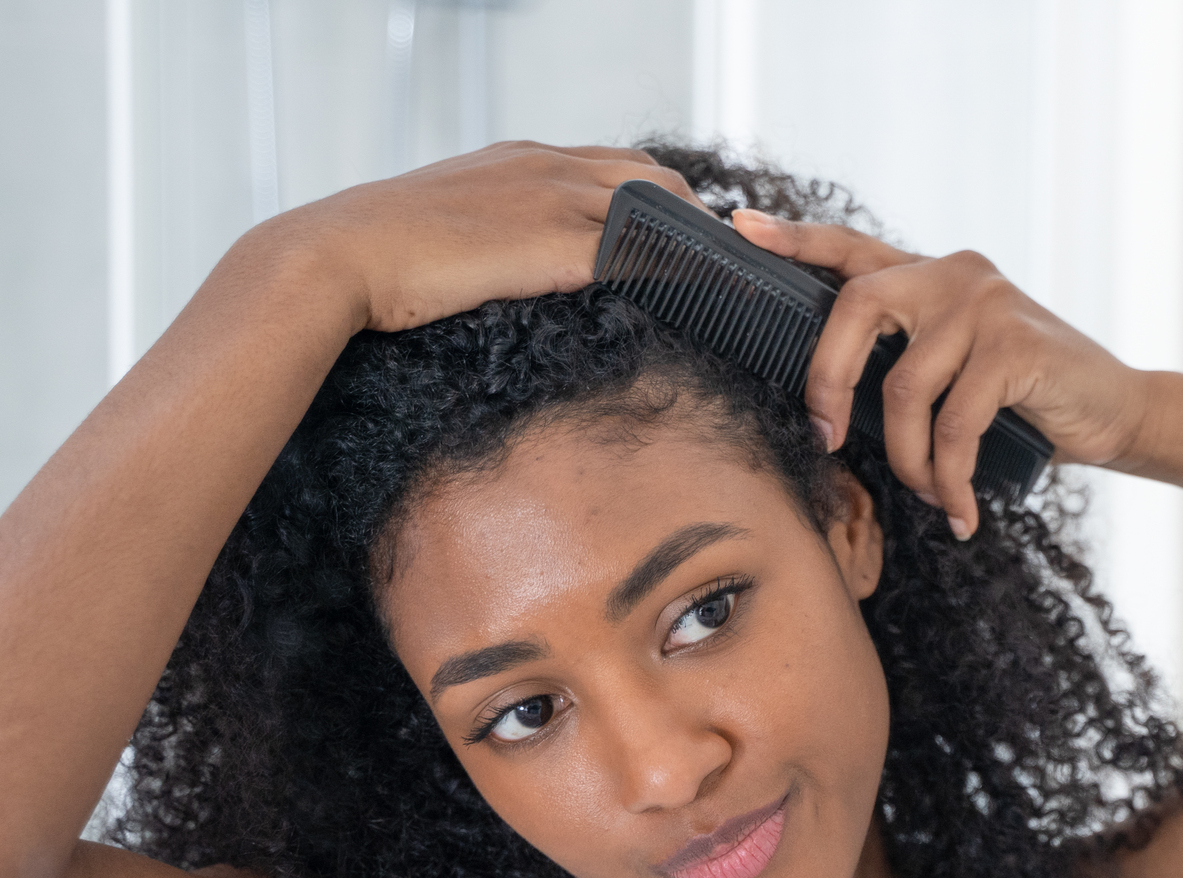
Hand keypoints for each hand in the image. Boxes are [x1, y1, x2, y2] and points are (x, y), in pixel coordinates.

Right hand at [260, 142, 704, 335]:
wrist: (340, 256)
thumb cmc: (380, 256)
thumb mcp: (447, 226)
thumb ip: (489, 231)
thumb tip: (504, 264)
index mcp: (521, 159)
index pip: (619, 165)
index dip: (659, 200)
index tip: (684, 239)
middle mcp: (547, 167)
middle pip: (655, 180)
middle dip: (694, 220)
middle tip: (720, 268)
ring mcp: (555, 201)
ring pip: (659, 209)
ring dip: (699, 247)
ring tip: (731, 289)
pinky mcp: (556, 245)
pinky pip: (642, 252)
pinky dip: (681, 272)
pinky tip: (706, 301)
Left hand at [732, 211, 1148, 537]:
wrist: (1112, 412)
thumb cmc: (1023, 401)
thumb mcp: (957, 369)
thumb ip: (907, 360)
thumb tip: (829, 408)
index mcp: (928, 275)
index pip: (851, 246)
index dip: (795, 240)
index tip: (741, 227)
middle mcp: (953, 273)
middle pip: (855, 308)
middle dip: (827, 382)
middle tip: (827, 439)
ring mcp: (985, 303)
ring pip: (904, 389)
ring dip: (908, 461)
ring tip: (928, 494)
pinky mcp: (1015, 345)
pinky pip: (953, 425)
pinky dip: (949, 479)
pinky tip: (961, 511)